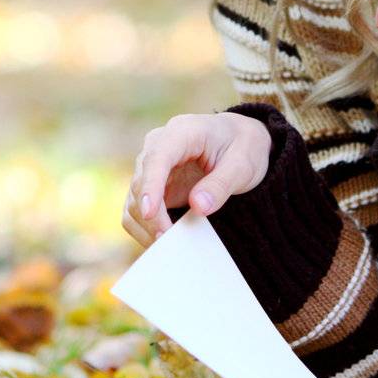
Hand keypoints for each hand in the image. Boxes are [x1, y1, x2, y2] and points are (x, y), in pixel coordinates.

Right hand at [121, 112, 272, 247]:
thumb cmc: (242, 147)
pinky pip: (137, 209)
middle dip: (151, 215)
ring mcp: (152, 166)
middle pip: (140, 181)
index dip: (150, 185)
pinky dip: (145, 228)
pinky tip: (164, 241)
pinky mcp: (152, 186)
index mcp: (183, 131)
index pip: (157, 157)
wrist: (240, 142)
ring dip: (146, 225)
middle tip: (170, 241)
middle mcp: (159, 145)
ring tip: (170, 245)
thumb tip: (198, 206)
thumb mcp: (244, 164)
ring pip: (134, 199)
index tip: (150, 213)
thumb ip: (221, 184)